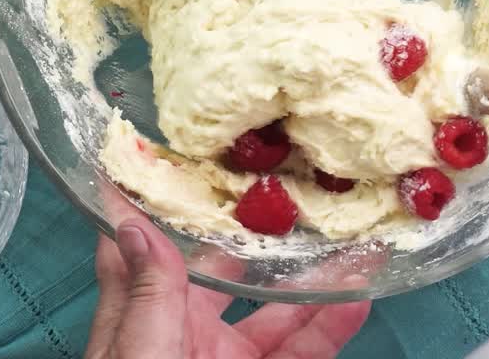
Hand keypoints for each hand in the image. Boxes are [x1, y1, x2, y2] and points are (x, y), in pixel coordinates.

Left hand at [85, 212, 370, 358]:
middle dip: (258, 236)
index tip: (158, 151)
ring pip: (275, 316)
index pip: (138, 252)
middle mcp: (181, 342)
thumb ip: (147, 300)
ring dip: (313, 280)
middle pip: (224, 275)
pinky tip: (358, 300)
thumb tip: (130, 226)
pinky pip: (301, 354)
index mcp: (139, 327)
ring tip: (352, 240)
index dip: (146, 202)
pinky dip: (331, 328)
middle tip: (293, 185)